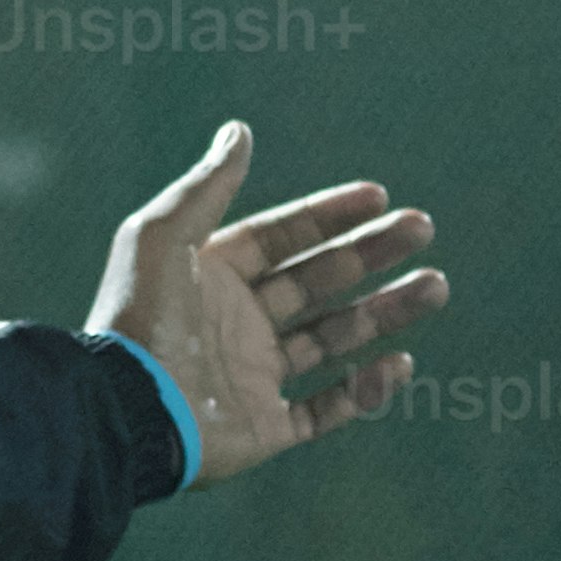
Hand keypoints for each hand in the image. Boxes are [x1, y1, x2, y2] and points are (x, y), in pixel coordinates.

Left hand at [85, 120, 442, 478]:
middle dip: (372, 256)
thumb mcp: (162, 236)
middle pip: (318, 283)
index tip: (379, 197)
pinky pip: (325, 410)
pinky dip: (364, 391)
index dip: (328, 215)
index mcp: (211, 278)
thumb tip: (239, 131)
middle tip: (422, 230)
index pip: (281, 238)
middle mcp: (236, 325)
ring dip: (385, 313)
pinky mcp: (264, 430)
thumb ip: (207, 186)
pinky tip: (398, 361)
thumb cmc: (140, 318)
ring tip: (435, 287)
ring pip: (334, 340)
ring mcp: (252, 378)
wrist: (125, 408)